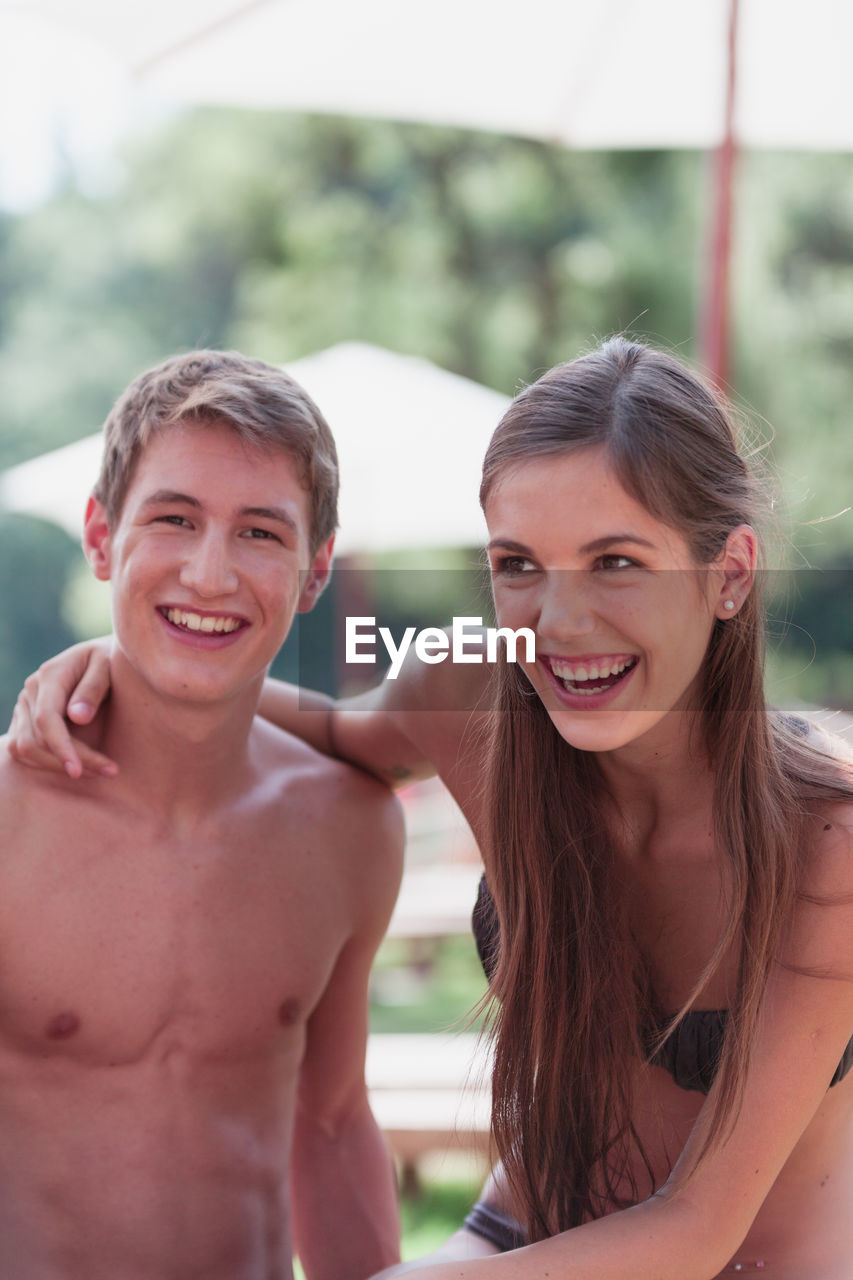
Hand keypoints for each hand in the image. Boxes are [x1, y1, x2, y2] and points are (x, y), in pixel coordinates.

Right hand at [7, 639, 116, 777]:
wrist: (100, 656)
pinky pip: (25, 750)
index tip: (78, 771)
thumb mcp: (109, 665)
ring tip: (98, 771)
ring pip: (26, 749)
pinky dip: (48, 763)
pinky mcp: (25, 720)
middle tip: (110, 771)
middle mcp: (31, 691)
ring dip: (58, 766)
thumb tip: (77, 717)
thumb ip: (93, 688)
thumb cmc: (109, 660)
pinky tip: (79, 765)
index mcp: (50, 675)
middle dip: (70, 761)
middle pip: (36, 740)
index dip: (61, 748)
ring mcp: (25, 706)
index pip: (46, 719)